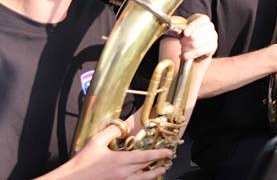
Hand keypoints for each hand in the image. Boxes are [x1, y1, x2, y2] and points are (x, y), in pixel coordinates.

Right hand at [55, 124, 171, 179]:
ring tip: (161, 170)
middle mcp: (123, 174)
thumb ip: (112, 132)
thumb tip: (125, 126)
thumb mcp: (97, 142)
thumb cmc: (82, 162)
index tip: (168, 151)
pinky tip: (143, 178)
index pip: (145, 157)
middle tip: (168, 160)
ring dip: (153, 175)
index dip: (159, 154)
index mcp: (120, 161)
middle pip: (146, 169)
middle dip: (159, 164)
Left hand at [179, 15, 217, 60]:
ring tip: (182, 49)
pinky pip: (198, 52)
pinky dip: (189, 55)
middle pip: (196, 35)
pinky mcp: (213, 46)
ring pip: (195, 45)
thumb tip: (179, 32)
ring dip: (185, 48)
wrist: (198, 44)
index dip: (192, 27)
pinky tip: (184, 55)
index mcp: (203, 19)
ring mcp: (213, 36)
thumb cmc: (190, 33)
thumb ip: (182, 29)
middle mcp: (210, 26)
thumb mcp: (186, 28)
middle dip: (185, 41)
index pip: (200, 21)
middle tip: (181, 43)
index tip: (185, 34)